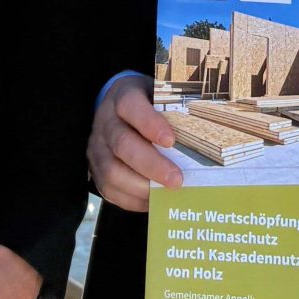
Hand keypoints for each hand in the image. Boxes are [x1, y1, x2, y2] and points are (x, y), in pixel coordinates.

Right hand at [88, 72, 182, 210]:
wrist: (116, 108)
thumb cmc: (147, 105)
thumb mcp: (159, 97)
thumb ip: (174, 114)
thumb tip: (203, 141)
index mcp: (122, 96)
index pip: (131, 106)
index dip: (149, 124)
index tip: (171, 141)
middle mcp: (105, 122)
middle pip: (122, 144)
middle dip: (151, 165)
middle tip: (176, 180)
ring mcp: (97, 147)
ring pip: (112, 171)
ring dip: (141, 187)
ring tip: (165, 194)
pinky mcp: (95, 169)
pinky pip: (108, 189)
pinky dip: (132, 199)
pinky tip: (153, 201)